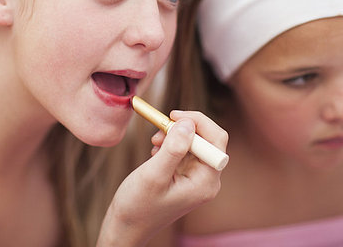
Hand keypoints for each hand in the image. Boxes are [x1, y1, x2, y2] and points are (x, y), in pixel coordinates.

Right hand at [97, 110, 227, 246]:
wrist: (126, 226)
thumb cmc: (138, 206)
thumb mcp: (154, 175)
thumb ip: (174, 149)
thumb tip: (188, 123)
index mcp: (206, 182)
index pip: (216, 140)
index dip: (197, 122)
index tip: (172, 116)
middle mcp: (206, 180)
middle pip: (207, 139)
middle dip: (183, 129)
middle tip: (160, 127)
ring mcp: (196, 178)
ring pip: (194, 142)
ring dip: (174, 136)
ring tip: (154, 142)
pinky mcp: (185, 176)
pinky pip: (184, 150)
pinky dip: (170, 144)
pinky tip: (156, 152)